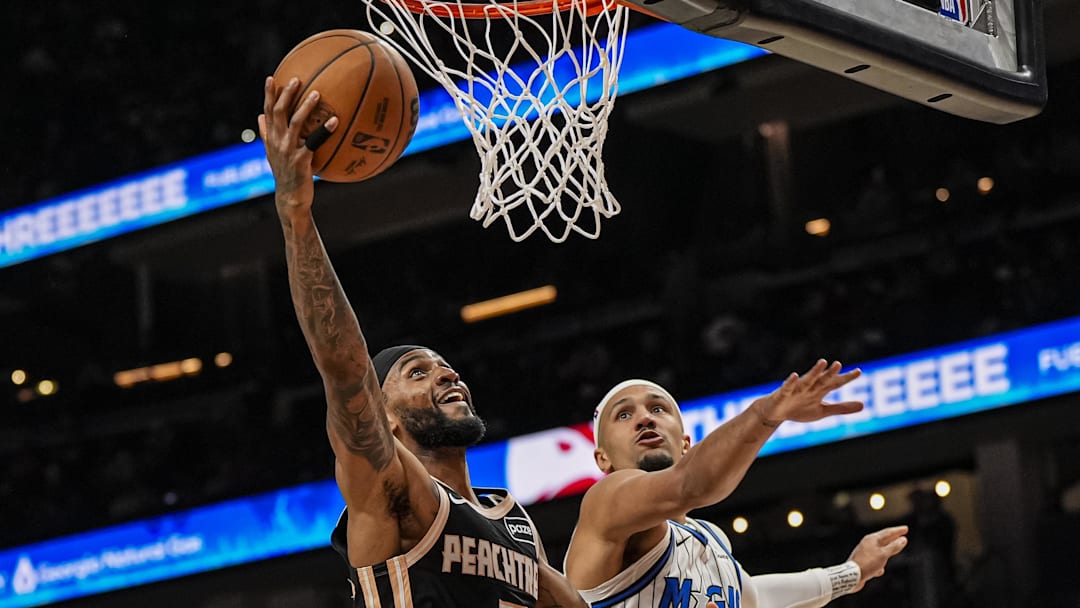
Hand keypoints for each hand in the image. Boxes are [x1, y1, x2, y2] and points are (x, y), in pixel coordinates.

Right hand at [257, 76, 338, 209]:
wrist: (290, 198)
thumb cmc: (285, 174)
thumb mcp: (273, 153)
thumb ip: (267, 134)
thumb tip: (259, 116)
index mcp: (271, 138)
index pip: (267, 111)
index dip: (268, 95)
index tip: (271, 77)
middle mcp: (277, 142)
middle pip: (278, 112)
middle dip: (286, 94)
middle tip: (297, 79)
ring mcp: (288, 150)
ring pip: (295, 123)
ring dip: (305, 106)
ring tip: (317, 93)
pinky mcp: (301, 160)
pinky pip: (314, 141)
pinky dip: (325, 130)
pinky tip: (335, 120)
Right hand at [753, 359, 863, 424]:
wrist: (775, 412)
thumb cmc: (799, 409)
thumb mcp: (822, 411)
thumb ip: (841, 408)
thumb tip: (864, 405)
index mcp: (820, 390)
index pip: (835, 383)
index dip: (846, 378)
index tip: (859, 372)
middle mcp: (810, 387)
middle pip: (822, 379)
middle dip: (830, 372)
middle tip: (838, 364)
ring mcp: (796, 389)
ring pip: (807, 380)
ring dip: (814, 372)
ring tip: (822, 363)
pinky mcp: (783, 393)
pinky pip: (787, 387)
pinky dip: (791, 382)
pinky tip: (795, 376)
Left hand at [848, 525, 908, 592]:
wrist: (851, 576)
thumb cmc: (867, 563)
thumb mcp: (884, 554)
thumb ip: (894, 547)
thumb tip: (903, 539)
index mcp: (872, 539)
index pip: (887, 532)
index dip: (897, 530)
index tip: (905, 528)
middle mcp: (867, 544)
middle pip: (883, 540)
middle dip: (893, 539)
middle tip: (902, 535)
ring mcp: (864, 553)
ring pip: (879, 551)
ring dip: (886, 552)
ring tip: (893, 551)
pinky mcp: (863, 563)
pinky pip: (874, 562)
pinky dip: (879, 565)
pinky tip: (879, 570)